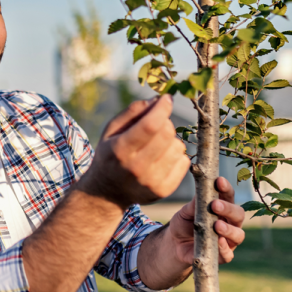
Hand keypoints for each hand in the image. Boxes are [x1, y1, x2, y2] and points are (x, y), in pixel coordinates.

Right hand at [77, 95, 190, 209]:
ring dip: (171, 141)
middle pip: (167, 134)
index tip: (167, 99)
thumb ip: (133, 112)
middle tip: (156, 125)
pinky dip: (177, 156)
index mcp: (120, 150)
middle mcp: (136, 168)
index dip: (162, 108)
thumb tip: (158, 100)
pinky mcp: (163, 191)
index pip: (150, 125)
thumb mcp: (112, 130)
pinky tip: (162, 159)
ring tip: (157, 146)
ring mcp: (151, 182)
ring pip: (178, 147)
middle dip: (165, 122)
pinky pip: (184, 162)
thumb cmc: (111, 154)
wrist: (107, 192)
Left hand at [167, 176, 246, 265]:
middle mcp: (230, 223)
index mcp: (223, 208)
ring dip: (228, 229)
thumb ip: (194, 204)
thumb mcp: (185, 212)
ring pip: (238, 235)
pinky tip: (218, 241)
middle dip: (228, 209)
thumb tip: (201, 189)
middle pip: (238, 214)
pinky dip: (224, 248)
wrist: (175, 244)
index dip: (226, 188)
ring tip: (217, 225)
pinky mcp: (222, 256)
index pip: (229, 196)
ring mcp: (228, 240)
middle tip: (215, 205)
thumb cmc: (184, 223)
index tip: (219, 181)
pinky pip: (228, 254)